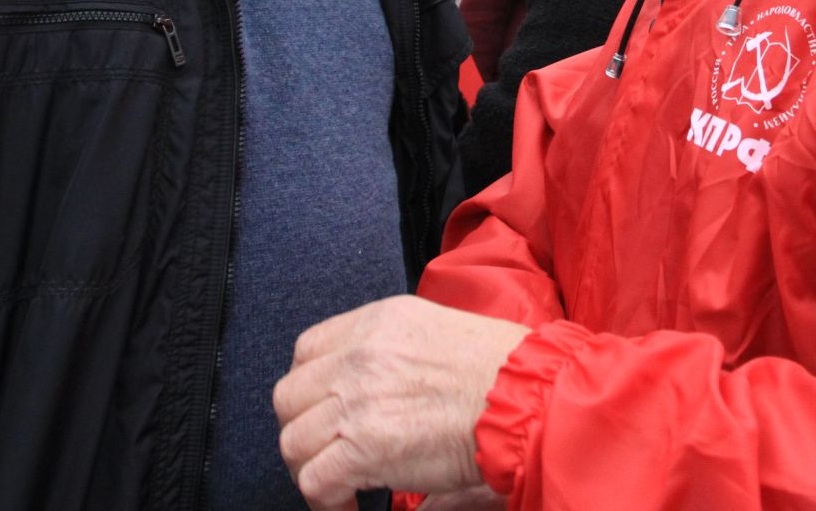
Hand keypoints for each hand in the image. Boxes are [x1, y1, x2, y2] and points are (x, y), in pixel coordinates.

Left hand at [275, 295, 529, 509]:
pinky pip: (315, 481)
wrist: (526, 395)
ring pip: (294, 442)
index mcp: (379, 323)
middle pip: (290, 397)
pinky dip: (325, 502)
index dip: (310, 387)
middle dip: (303, 428)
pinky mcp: (363, 447)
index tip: (322, 410)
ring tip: (339, 484)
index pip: (308, 350)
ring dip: (312, 468)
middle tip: (327, 450)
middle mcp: (360, 356)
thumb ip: (398, 351)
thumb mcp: (442, 332)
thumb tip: (381, 386)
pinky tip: (348, 505)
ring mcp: (357, 401)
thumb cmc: (505, 367)